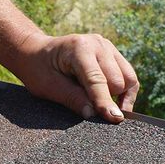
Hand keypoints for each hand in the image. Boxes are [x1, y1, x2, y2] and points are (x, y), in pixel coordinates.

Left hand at [15, 32, 139, 122]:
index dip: (105, 102)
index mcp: (79, 49)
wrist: (35, 52)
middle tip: (94, 112)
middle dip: (109, 100)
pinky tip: (113, 102)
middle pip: (118, 80)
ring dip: (120, 96)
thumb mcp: (48, 87)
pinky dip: (123, 90)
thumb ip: (72, 98)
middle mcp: (97, 44)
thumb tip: (93, 114)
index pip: (98, 80)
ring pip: (128, 78)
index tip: (114, 119)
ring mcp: (107, 46)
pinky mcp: (112, 53)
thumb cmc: (38, 69)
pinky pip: (127, 75)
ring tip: (105, 108)